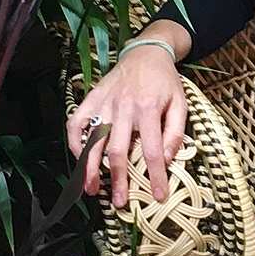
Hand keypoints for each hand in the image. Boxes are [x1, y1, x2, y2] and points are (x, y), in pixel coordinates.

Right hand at [65, 45, 187, 206]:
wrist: (146, 52)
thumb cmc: (165, 81)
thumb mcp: (180, 104)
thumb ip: (175, 132)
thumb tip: (168, 159)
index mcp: (148, 109)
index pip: (152, 150)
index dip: (156, 176)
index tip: (158, 196)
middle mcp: (123, 107)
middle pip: (118, 151)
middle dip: (118, 180)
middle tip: (119, 202)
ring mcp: (104, 103)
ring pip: (93, 140)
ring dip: (90, 168)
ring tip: (91, 190)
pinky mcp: (91, 98)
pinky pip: (75, 122)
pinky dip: (74, 141)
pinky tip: (79, 158)